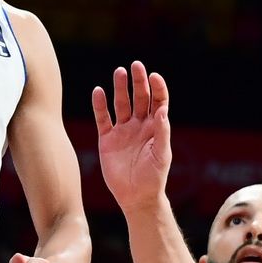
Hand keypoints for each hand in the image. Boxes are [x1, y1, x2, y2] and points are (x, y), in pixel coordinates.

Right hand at [92, 62, 171, 211]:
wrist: (136, 197)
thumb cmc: (154, 177)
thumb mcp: (162, 154)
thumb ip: (162, 132)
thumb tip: (163, 110)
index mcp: (155, 127)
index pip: (158, 101)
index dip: (157, 87)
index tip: (154, 75)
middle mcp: (139, 125)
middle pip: (139, 98)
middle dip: (138, 82)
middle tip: (135, 65)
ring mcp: (123, 130)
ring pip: (121, 104)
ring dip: (120, 88)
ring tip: (119, 72)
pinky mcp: (107, 138)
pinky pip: (102, 118)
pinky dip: (99, 105)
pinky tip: (98, 92)